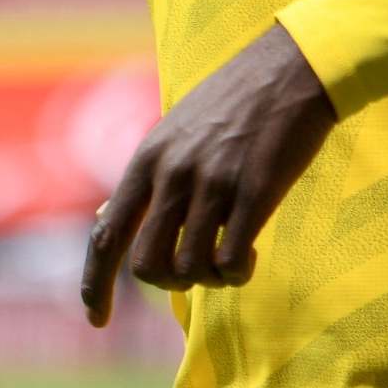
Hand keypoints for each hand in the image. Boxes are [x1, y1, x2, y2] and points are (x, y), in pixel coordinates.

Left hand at [81, 24, 336, 325]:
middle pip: (147, 266)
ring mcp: (213, 183)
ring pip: (189, 270)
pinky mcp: (255, 192)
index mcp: (149, 157)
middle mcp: (173, 173)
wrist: (292, 67)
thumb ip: (149, 175)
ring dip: (209, 278)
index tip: (97, 320)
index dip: (95, 284)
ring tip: (229, 255)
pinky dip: (237, 272)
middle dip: (170, 282)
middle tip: (197, 268)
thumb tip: (109, 219)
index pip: (106, 234)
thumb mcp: (176, 130)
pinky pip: (231, 262)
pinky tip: (249, 254)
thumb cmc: (236, 100)